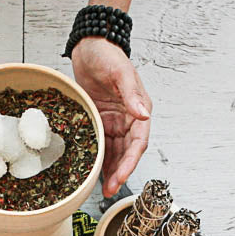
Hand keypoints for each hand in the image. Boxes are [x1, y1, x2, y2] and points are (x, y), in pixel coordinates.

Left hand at [70, 37, 151, 196]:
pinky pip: (102, 144)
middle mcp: (129, 118)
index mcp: (139, 108)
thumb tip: (144, 113)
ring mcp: (115, 121)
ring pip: (115, 152)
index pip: (138, 142)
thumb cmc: (108, 55)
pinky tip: (93, 171)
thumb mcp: (120, 73)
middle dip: (119, 172)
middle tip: (110, 189)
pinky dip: (100, 158)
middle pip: (127, 152)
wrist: (90, 45)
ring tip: (102, 188)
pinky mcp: (101, 120)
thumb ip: (131, 95)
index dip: (130, 162)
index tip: (121, 176)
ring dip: (110, 170)